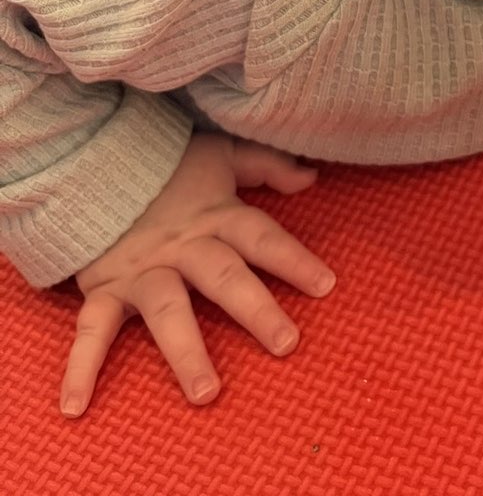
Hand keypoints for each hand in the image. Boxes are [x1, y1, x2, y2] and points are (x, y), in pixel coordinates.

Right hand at [60, 132, 334, 417]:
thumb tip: (311, 178)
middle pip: (224, 276)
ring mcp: (142, 270)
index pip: (262, 237)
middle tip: (287, 344)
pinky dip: (81, 368)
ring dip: (187, 352)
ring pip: (168, 310)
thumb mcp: (220, 155)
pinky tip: (76, 406)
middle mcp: (183, 246)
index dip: (294, 259)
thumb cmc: (167, 166)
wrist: (94, 161)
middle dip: (256, 310)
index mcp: (216, 215)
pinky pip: (92, 329)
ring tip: (207, 393)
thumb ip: (266, 165)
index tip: (326, 287)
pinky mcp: (104, 288)